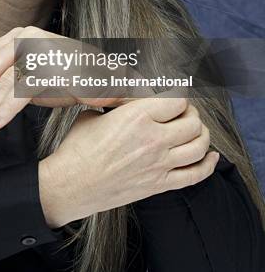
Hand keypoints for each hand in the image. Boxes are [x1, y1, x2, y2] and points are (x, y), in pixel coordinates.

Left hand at [0, 26, 132, 138]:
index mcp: (18, 36)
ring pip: (1, 78)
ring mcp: (39, 47)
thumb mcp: (29, 74)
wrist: (104, 78)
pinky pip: (20, 88)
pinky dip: (4, 108)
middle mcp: (26, 36)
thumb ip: (6, 77)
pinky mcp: (51, 63)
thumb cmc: (66, 78)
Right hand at [38, 96, 219, 227]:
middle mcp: (153, 139)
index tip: (175, 96)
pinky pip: (195, 175)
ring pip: (199, 146)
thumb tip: (123, 98)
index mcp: (137, 116)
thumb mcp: (94, 113)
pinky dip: (208, 165)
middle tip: (183, 112)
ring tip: (194, 130)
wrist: (70, 185)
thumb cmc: (77, 148)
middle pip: (193, 121)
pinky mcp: (158, 185)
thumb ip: (116, 105)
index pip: (177, 100)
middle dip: (191, 113)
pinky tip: (210, 157)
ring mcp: (159, 164)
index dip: (179, 95)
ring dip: (202, 134)